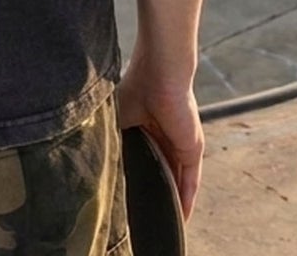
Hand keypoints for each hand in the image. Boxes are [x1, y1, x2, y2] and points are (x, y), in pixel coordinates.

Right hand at [117, 63, 203, 219]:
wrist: (159, 72)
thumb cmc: (137, 87)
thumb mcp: (120, 122)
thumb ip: (118, 144)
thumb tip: (103, 169)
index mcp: (146, 129)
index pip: (143, 162)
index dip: (136, 180)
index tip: (126, 200)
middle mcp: (165, 138)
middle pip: (160, 174)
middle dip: (154, 194)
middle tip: (144, 220)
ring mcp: (180, 144)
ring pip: (176, 181)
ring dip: (171, 202)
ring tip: (162, 224)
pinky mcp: (193, 149)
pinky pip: (189, 181)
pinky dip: (186, 200)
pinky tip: (181, 218)